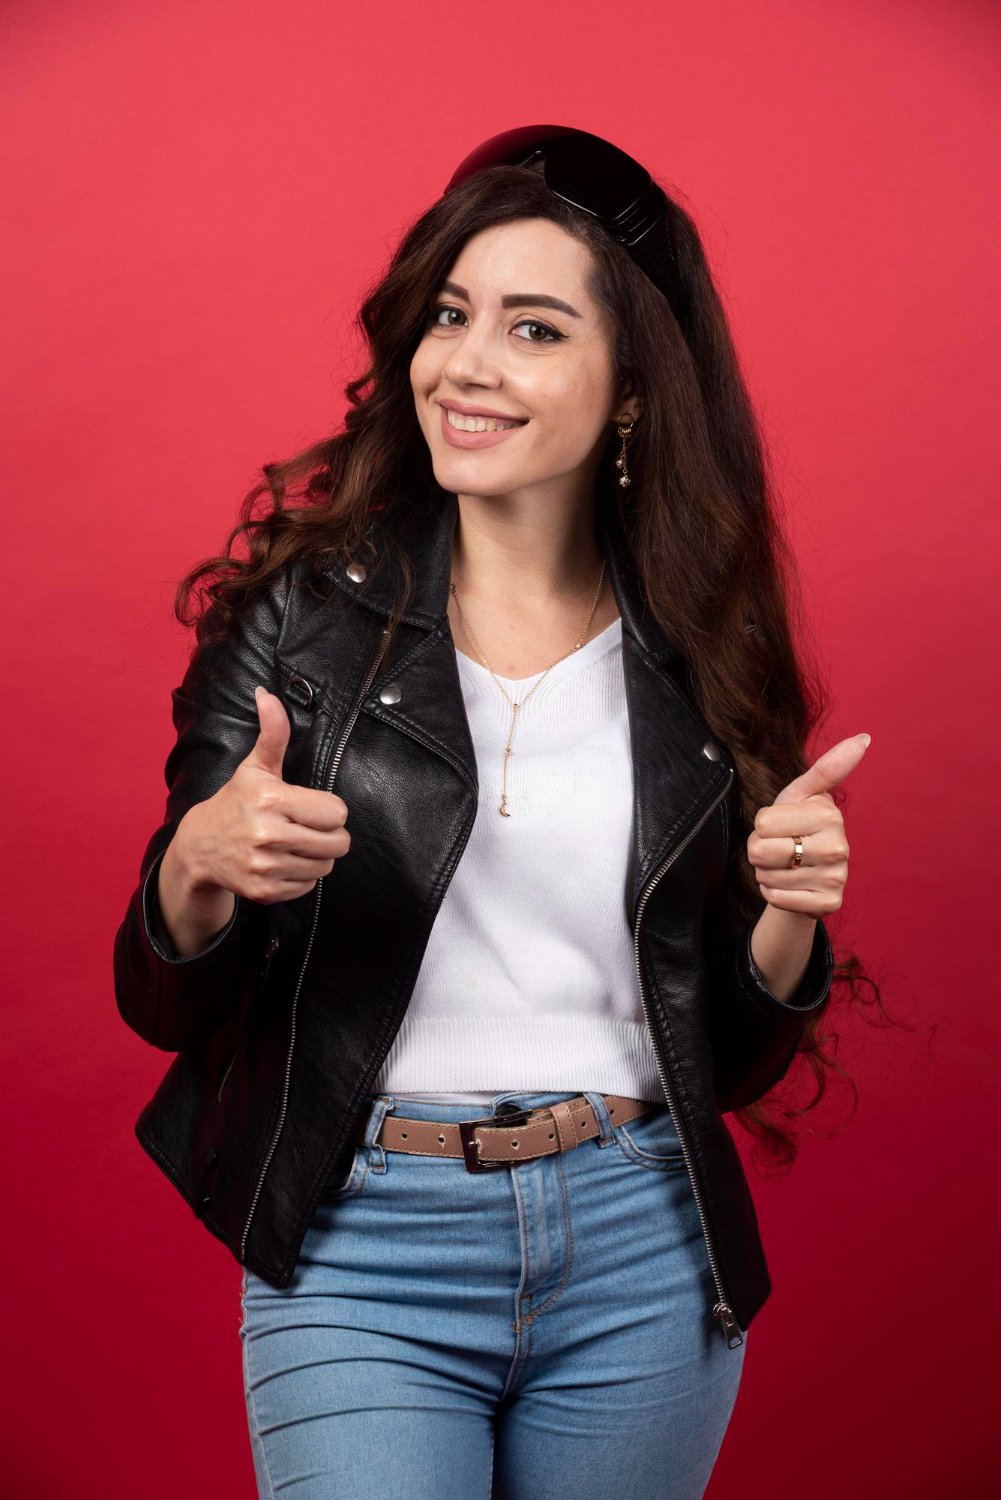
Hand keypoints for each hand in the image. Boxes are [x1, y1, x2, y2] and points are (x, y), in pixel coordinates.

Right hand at [175, 686, 352, 905]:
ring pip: (326, 866)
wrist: (199, 847)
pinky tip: (283, 862)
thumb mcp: (255, 767)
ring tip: (296, 843)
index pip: (337, 812)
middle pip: (338, 842)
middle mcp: (269, 835)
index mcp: (272, 799)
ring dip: (318, 856)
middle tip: (308, 827)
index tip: (310, 807)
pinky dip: (302, 876)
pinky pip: (309, 885)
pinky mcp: (264, 892)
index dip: (329, 809)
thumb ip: (273, 733)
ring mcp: (265, 867)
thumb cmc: (236, 802)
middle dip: (329, 835)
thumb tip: (267, 694)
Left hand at [746, 733, 869, 917]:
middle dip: (759, 851)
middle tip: (780, 848)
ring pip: (767, 876)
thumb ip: (825, 768)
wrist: (805, 874)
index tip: (782, 826)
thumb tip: (864, 738)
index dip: (762, 825)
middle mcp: (839, 846)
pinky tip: (791, 886)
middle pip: (760, 850)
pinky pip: (777, 898)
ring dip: (767, 873)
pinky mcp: (829, 904)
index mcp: (828, 814)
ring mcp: (836, 877)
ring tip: (786, 867)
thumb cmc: (797, 827)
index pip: (762, 822)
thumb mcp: (802, 795)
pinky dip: (774, 893)